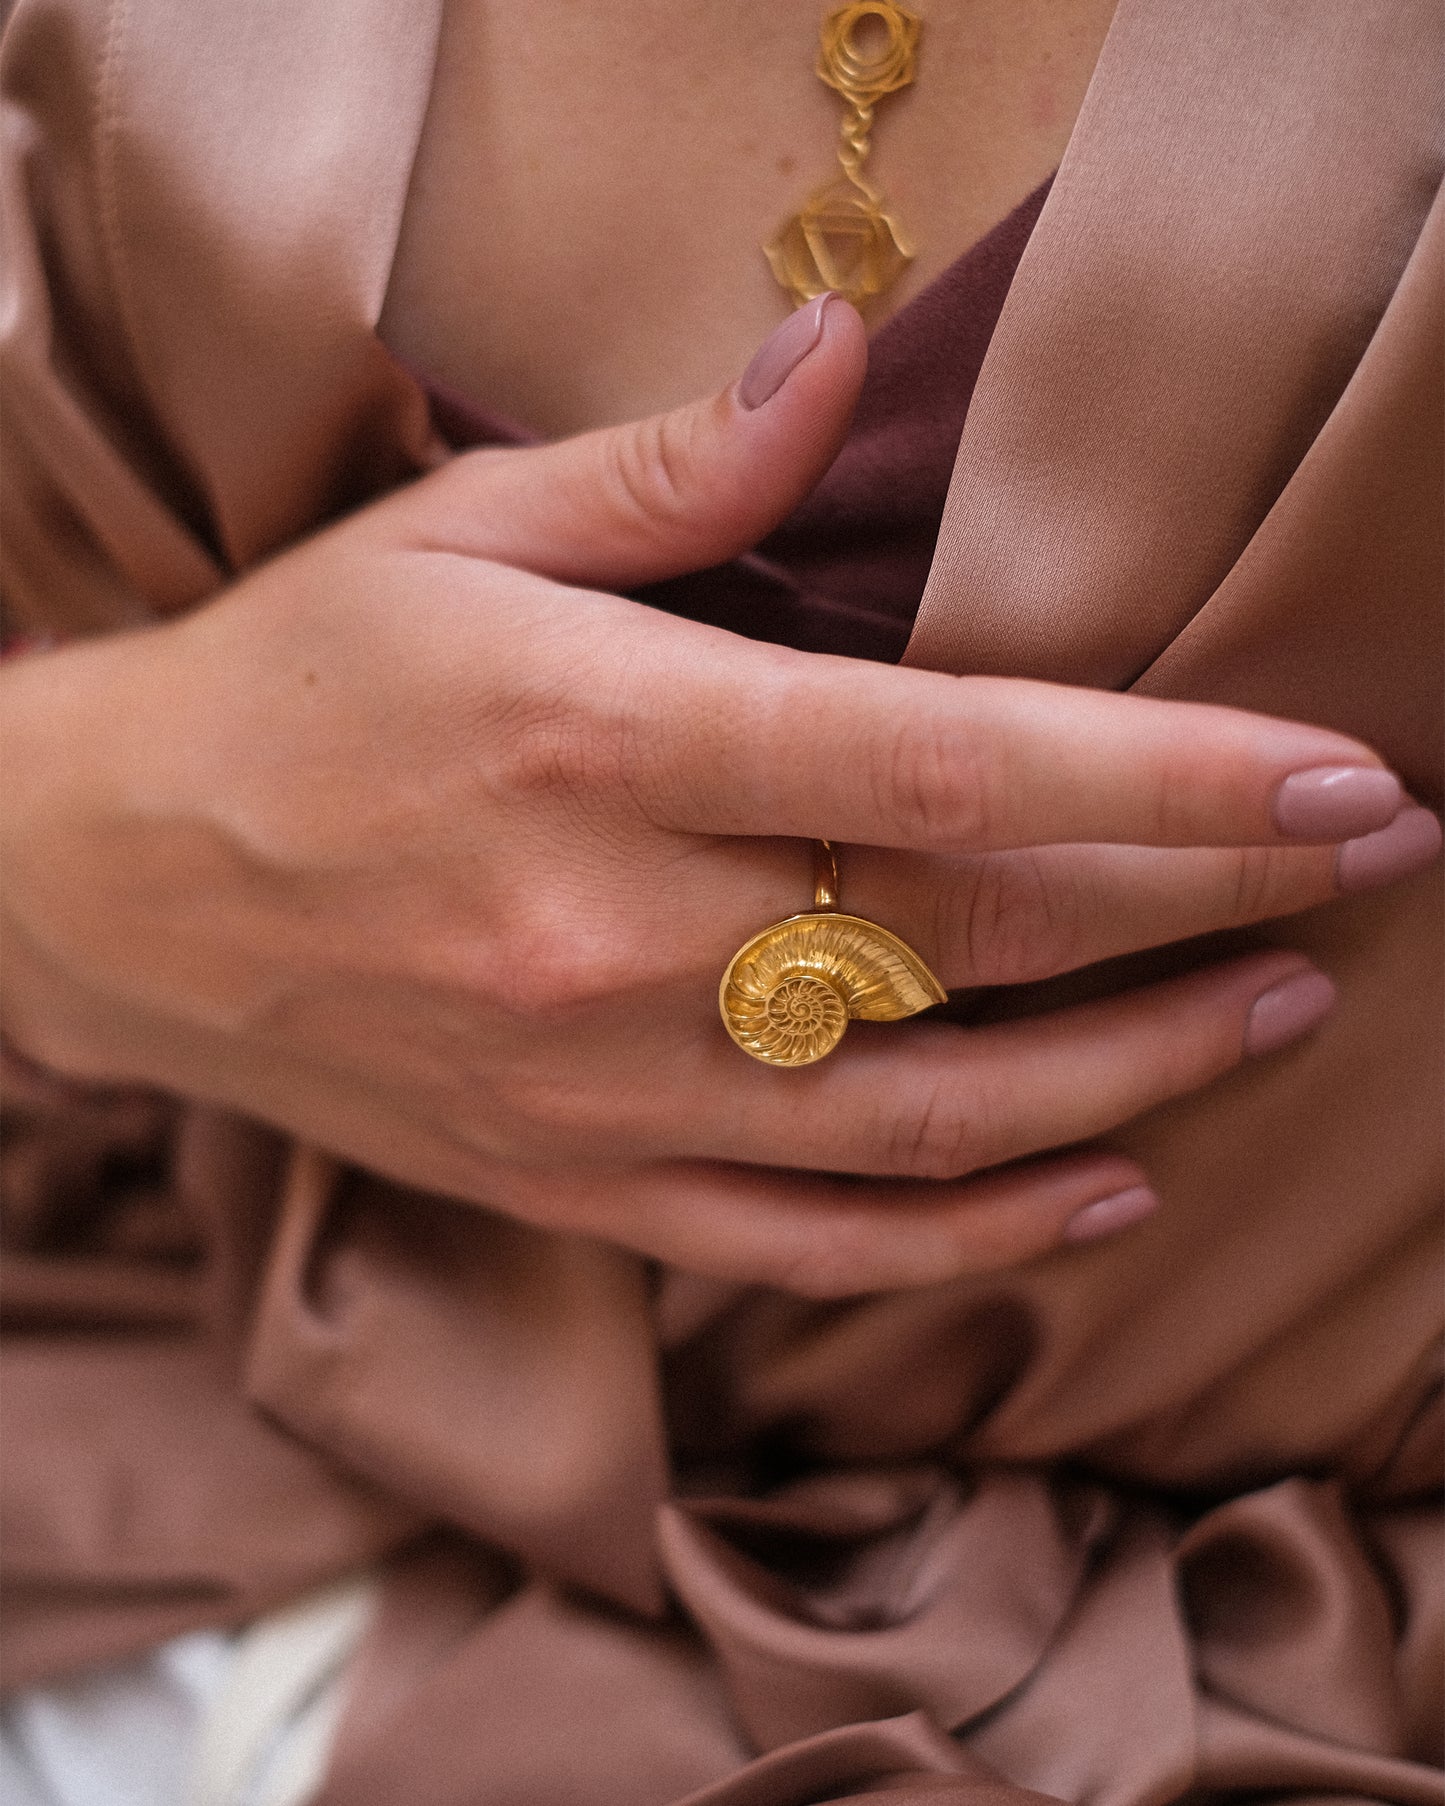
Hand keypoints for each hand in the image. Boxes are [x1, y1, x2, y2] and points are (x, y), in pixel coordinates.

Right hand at [3, 296, 1436, 1294]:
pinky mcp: (581, 1187)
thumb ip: (669, 475)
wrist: (114, 889)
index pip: (941, 765)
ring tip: (1270, 1018)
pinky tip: (1099, 1183)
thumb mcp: (454, 537)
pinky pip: (812, 1241)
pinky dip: (973, 1230)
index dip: (1160, 778)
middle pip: (972, 942)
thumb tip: (840, 368)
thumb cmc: (294, 691)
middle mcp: (616, 938)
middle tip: (1363, 873)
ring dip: (1133, 1076)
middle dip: (1202, 911)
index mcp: (598, 744)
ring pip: (927, 1121)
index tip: (1331, 779)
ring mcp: (602, 1092)